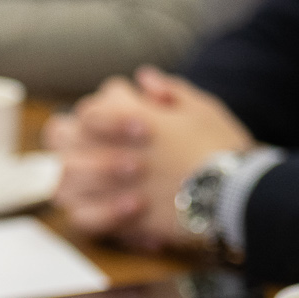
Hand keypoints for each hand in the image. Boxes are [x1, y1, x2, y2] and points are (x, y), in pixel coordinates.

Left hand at [47, 68, 255, 251]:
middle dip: (70, 135)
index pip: (93, 105)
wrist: (236, 194)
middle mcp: (111, 147)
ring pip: (64, 176)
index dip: (103, 108)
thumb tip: (144, 78)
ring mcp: (111, 185)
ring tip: (89, 174)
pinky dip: (86, 210)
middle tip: (87, 141)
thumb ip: (169, 90)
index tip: (121, 112)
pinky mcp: (119, 218)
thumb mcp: (202, 107)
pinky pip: (82, 216)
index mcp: (129, 115)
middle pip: (62, 135)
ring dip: (72, 172)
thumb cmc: (222, 147)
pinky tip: (101, 204)